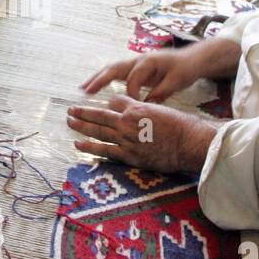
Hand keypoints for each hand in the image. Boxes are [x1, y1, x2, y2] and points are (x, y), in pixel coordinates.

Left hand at [67, 96, 220, 172]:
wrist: (189, 142)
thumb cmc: (181, 126)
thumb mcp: (161, 110)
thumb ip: (145, 110)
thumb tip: (139, 111)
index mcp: (136, 107)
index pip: (114, 102)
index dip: (108, 104)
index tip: (101, 107)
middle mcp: (128, 121)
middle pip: (100, 114)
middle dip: (83, 112)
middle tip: (71, 110)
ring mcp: (126, 138)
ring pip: (98, 131)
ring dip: (81, 126)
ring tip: (70, 122)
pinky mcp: (129, 155)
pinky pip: (104, 150)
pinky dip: (90, 147)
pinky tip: (78, 144)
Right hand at [80, 46, 208, 102]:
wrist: (192, 59)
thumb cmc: (185, 69)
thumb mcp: (177, 82)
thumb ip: (161, 92)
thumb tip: (146, 105)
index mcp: (149, 62)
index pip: (134, 79)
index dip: (132, 94)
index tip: (133, 107)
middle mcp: (139, 60)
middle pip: (115, 68)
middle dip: (100, 79)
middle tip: (86, 90)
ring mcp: (135, 63)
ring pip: (112, 69)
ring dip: (97, 78)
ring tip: (83, 88)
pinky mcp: (135, 68)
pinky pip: (116, 72)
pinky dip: (104, 78)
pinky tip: (94, 86)